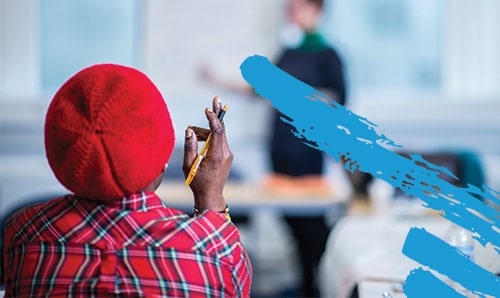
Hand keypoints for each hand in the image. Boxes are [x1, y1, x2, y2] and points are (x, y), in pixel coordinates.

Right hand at [183, 96, 232, 210]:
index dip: (213, 119)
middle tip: (217, 98)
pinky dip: (210, 137)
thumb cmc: (197, 182)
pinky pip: (219, 141)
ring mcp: (228, 155)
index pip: (218, 132)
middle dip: (217, 114)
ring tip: (192, 132)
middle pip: (222, 129)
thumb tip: (190, 130)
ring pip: (218, 135)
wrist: (211, 196)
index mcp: (216, 156)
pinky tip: (199, 139)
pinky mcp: (227, 156)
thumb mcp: (188, 165)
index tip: (207, 110)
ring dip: (206, 131)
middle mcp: (225, 153)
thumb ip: (189, 146)